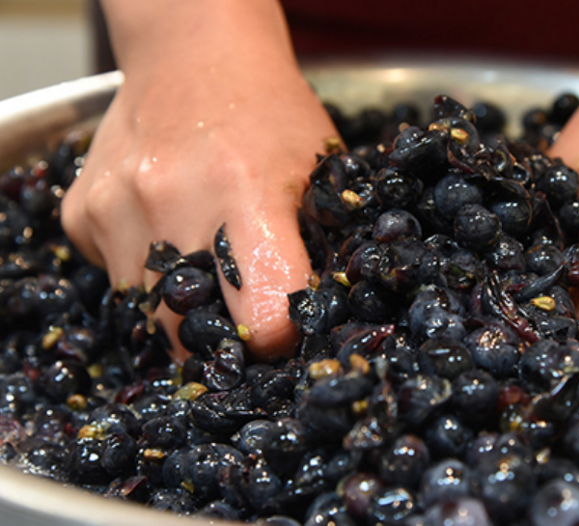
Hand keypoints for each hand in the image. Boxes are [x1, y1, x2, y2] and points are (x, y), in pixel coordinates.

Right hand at [60, 2, 336, 360]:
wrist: (193, 56)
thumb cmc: (270, 114)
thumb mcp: (321, 169)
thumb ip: (320, 245)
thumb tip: (315, 318)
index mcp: (244, 193)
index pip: (261, 317)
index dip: (279, 337)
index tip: (286, 328)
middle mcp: (170, 201)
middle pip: (188, 332)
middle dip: (220, 342)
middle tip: (245, 314)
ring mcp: (115, 207)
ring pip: (145, 311)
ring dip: (179, 308)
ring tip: (207, 261)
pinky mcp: (80, 212)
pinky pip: (114, 278)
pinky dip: (144, 275)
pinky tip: (170, 232)